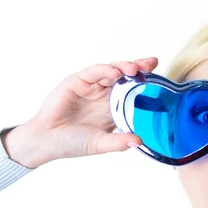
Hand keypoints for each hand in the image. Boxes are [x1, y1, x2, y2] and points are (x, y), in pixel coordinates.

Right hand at [15, 56, 158, 166]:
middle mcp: (103, 95)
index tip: (161, 81)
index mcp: (111, 109)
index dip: (145, 85)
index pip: (132, 93)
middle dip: (139, 69)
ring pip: (111, 71)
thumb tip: (140, 141)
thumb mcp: (99, 144)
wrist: (47, 141)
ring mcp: (90, 87)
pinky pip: (94, 72)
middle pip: (125, 77)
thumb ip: (118, 142)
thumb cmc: (72, 143)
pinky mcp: (77, 81)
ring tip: (135, 68)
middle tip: (152, 64)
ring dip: (124, 67)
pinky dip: (105, 70)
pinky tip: (115, 72)